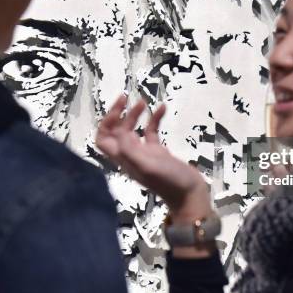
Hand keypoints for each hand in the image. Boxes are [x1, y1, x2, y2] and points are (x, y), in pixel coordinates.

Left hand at [96, 95, 211, 221]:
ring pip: (132, 129)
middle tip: (127, 97)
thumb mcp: (147, 166)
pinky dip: (155, 119)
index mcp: (124, 158)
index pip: (102, 139)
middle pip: (115, 131)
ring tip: (144, 102)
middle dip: (118, 113)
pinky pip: (152, 132)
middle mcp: (130, 154)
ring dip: (135, 114)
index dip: (105, 122)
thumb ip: (130, 150)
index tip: (118, 108)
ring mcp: (144, 153)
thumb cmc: (169, 182)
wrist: (190, 195)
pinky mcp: (158, 152)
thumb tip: (120, 131)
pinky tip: (163, 109)